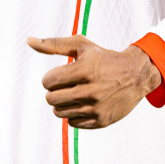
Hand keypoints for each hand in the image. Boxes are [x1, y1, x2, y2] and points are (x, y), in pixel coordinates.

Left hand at [28, 35, 160, 128]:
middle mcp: (90, 91)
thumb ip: (53, 44)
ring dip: (62, 103)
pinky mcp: (101, 121)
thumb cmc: (104, 57)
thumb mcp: (81, 45)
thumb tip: (28, 40)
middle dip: (54, 91)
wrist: (136, 74)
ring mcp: (96, 108)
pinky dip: (73, 114)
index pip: (48, 81)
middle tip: (65, 85)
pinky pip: (72, 123)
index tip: (61, 75)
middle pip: (51, 99)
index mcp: (84, 71)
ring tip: (73, 94)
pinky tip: (83, 103)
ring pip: (59, 112)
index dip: (50, 78)